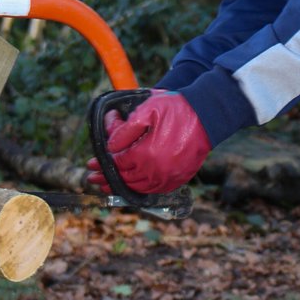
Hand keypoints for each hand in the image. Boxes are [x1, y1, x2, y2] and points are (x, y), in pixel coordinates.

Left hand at [87, 90, 209, 194]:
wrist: (207, 115)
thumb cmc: (176, 109)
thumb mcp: (146, 110)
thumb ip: (125, 129)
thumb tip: (110, 146)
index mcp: (146, 154)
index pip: (117, 163)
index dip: (103, 163)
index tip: (92, 163)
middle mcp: (157, 170)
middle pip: (125, 179)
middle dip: (106, 179)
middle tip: (93, 179)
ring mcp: (169, 177)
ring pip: (139, 188)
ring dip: (122, 187)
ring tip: (108, 186)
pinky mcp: (179, 178)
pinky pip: (156, 190)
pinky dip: (141, 190)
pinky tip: (134, 186)